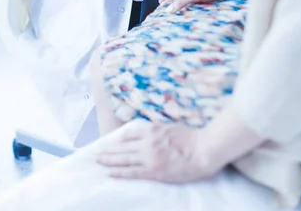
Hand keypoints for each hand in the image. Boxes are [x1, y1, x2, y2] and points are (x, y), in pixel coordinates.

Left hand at [97, 121, 216, 182]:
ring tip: (99, 161)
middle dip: (109, 149)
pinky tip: (110, 173)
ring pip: (124, 158)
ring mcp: (149, 157)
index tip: (111, 141)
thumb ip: (159, 130)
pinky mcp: (154, 171)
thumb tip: (150, 131)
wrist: (203, 149)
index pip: (130, 133)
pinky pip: (132, 172)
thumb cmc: (192, 138)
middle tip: (97, 153)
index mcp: (153, 130)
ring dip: (110, 160)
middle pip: (123, 146)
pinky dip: (120, 172)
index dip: (119, 138)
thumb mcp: (172, 126)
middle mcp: (148, 142)